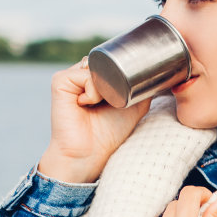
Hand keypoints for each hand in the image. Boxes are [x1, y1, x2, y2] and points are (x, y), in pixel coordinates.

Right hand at [38, 57, 151, 182]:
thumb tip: (156, 72)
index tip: (124, 94)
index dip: (122, 73)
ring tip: (99, 107)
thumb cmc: (109, 134)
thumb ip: (142, 88)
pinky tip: (86, 106)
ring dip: (107, 88)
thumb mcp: (134, 106)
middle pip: (106, 62)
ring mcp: (69, 77)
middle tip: (112, 104)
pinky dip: (94, 93)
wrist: (89, 155)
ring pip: (98, 68)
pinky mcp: (60, 82)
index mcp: (94, 79)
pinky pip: (86, 76)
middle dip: (116, 80)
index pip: (112, 62)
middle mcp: (80, 75)